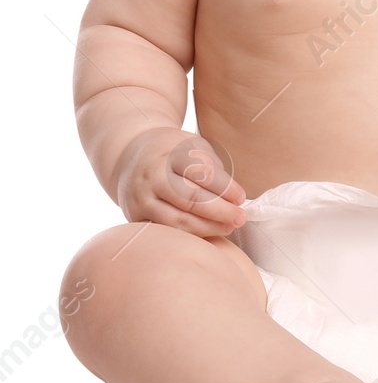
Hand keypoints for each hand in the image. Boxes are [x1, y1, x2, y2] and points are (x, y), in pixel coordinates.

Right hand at [114, 127, 245, 236]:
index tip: (241, 198)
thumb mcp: (193, 147)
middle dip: (220, 212)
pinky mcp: (135, 216)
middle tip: (240, 218)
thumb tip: (234, 199)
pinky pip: (165, 230)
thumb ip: (212, 169)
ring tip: (227, 228)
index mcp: (171, 155)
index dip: (226, 188)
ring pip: (177, 220)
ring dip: (207, 228)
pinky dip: (188, 235)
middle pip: (190, 200)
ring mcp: (141, 198)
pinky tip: (206, 233)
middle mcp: (153, 177)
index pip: (202, 173)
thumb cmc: (173, 152)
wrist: (130, 155)